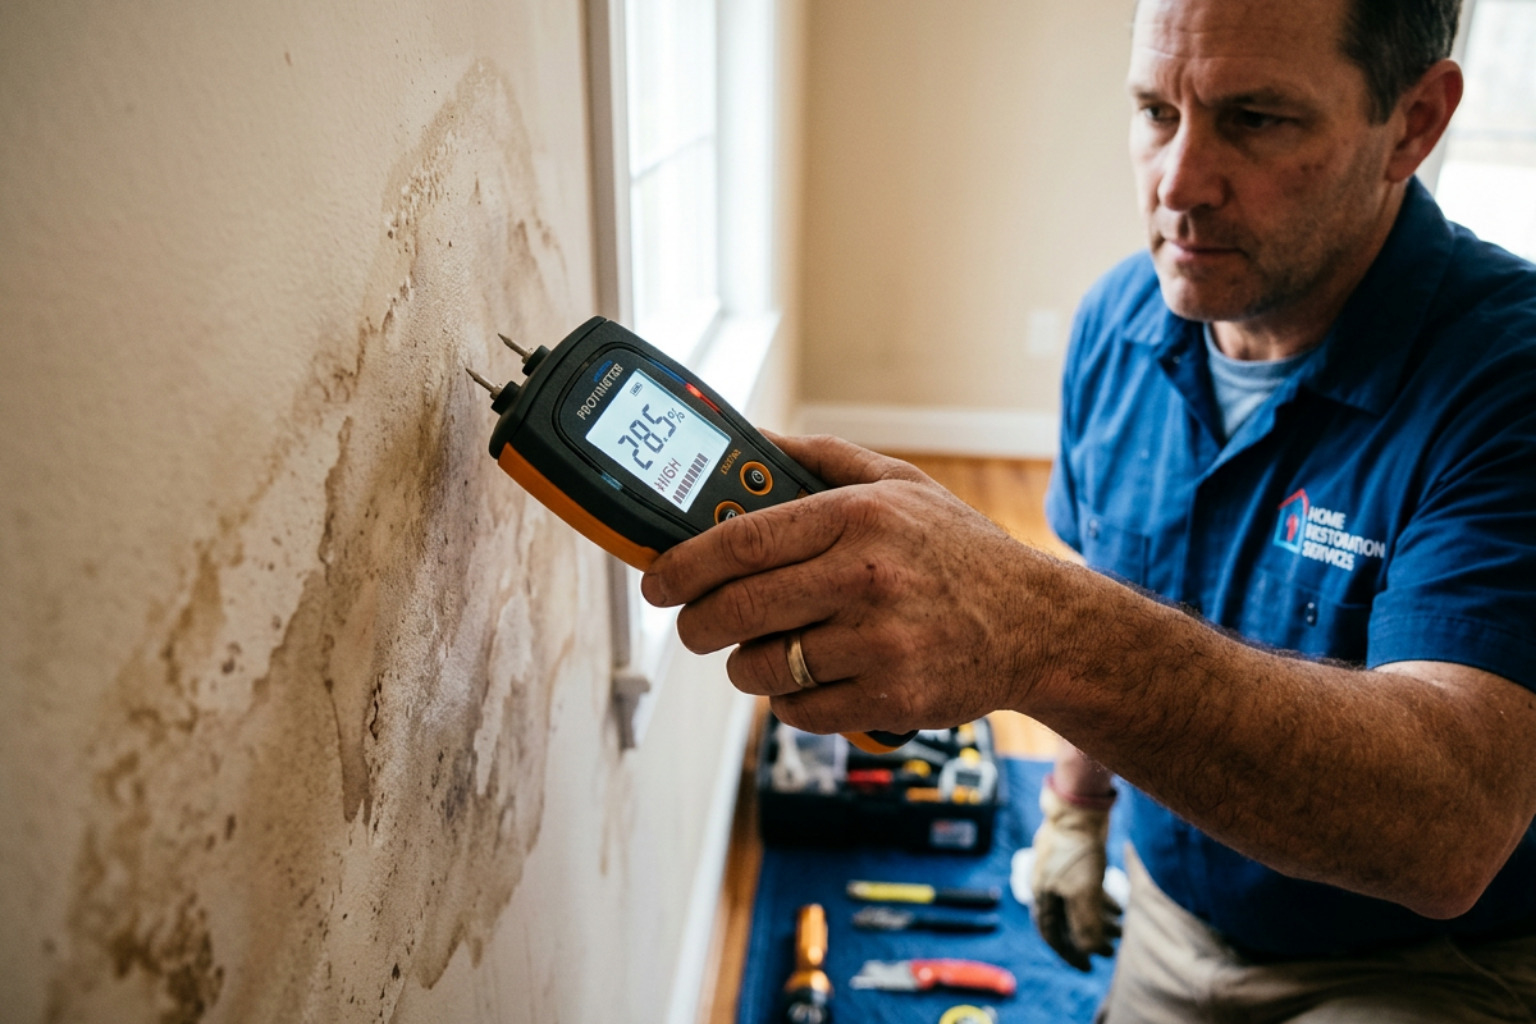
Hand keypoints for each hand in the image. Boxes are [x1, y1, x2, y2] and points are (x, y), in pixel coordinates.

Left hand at [641, 434, 1059, 736]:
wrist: (1037, 624)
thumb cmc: (959, 552)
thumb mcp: (901, 483)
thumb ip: (824, 459)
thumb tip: (751, 441)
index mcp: (858, 517)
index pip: (741, 541)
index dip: (683, 565)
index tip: (657, 580)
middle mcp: (865, 577)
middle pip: (738, 609)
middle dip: (696, 625)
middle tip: (692, 626)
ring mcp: (879, 642)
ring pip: (762, 668)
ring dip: (747, 665)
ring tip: (765, 650)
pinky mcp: (890, 698)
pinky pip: (799, 710)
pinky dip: (790, 700)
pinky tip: (809, 678)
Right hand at [1031, 779, 1119, 970]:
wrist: (1079, 809)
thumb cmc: (1077, 851)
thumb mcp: (1084, 893)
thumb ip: (1085, 925)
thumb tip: (1089, 950)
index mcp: (1043, 896)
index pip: (1052, 934)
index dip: (1070, 953)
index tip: (1089, 967)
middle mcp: (1049, 886)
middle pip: (1067, 921)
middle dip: (1089, 938)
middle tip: (1110, 951)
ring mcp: (1062, 872)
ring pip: (1079, 905)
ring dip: (1098, 921)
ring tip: (1120, 931)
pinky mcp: (1076, 860)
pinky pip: (1087, 890)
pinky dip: (1101, 902)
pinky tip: (1120, 908)